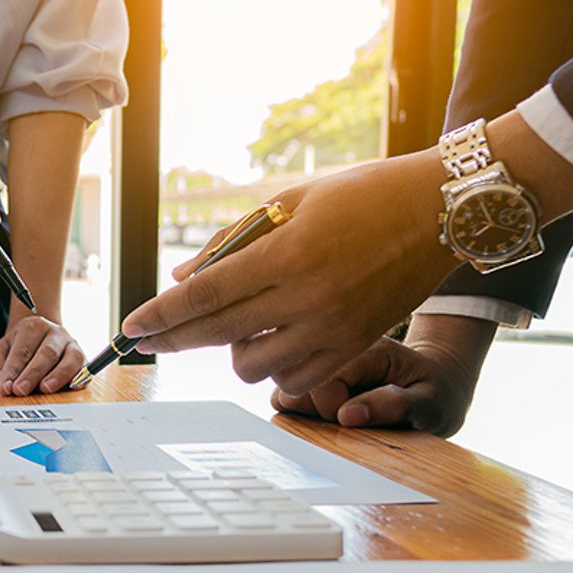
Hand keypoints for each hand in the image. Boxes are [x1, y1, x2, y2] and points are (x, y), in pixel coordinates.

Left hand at [0, 316, 86, 395]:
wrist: (40, 337)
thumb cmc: (18, 347)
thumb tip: (3, 382)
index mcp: (33, 327)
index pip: (23, 350)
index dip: (13, 370)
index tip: (6, 387)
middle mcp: (55, 333)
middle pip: (46, 353)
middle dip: (33, 374)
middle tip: (21, 390)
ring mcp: (71, 345)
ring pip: (70, 359)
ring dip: (58, 375)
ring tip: (46, 389)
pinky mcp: (82, 358)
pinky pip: (85, 367)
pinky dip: (81, 377)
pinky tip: (73, 387)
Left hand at [121, 148, 458, 395]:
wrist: (442, 210)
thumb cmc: (362, 195)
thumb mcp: (290, 202)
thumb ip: (232, 242)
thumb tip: (183, 279)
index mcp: (287, 253)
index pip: (205, 295)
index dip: (161, 314)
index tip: (130, 327)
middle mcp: (307, 296)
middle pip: (216, 334)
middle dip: (171, 340)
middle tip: (145, 343)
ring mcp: (332, 328)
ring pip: (250, 364)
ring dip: (230, 349)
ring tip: (237, 324)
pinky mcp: (353, 346)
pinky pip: (292, 377)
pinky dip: (271, 365)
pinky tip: (271, 340)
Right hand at [269, 331, 484, 437]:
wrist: (436, 380)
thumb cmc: (434, 391)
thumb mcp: (430, 401)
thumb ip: (395, 406)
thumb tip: (346, 416)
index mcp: (365, 349)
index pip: (322, 381)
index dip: (332, 410)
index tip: (355, 423)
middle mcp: (334, 350)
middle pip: (291, 382)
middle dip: (313, 412)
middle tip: (345, 420)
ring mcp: (318, 364)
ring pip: (282, 391)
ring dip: (304, 413)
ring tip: (337, 417)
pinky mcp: (309, 378)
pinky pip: (283, 400)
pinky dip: (298, 414)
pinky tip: (326, 416)